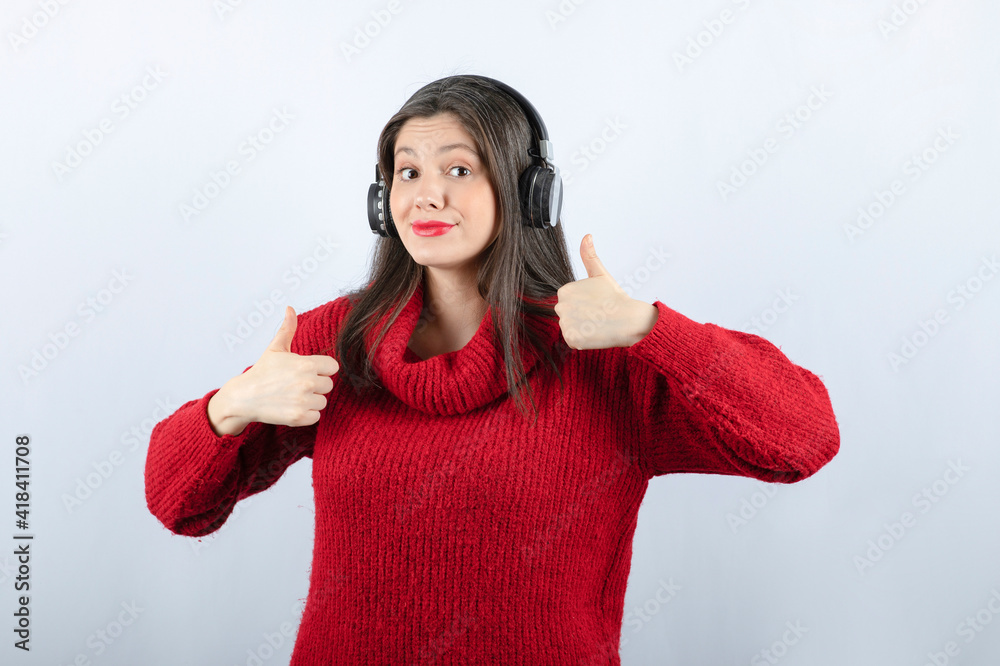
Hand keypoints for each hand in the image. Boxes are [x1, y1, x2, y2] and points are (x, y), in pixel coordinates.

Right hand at [208, 306, 339, 434]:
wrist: (243, 397)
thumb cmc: (262, 372)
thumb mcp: (275, 348)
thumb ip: (288, 328)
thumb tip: (290, 308)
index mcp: (306, 364)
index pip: (332, 366)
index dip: (321, 369)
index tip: (307, 371)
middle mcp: (307, 382)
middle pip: (328, 385)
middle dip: (316, 385)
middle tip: (296, 384)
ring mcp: (303, 401)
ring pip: (322, 401)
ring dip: (311, 400)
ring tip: (293, 396)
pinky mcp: (299, 417)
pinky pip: (316, 416)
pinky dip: (306, 414)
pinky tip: (292, 407)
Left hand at [555, 234, 658, 349]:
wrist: (629, 319)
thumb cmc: (615, 298)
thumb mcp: (600, 274)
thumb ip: (589, 256)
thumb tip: (587, 236)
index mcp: (564, 291)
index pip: (568, 302)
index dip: (583, 305)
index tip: (595, 304)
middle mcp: (560, 306)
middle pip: (567, 315)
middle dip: (581, 316)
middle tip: (598, 314)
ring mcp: (565, 323)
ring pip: (570, 328)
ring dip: (582, 328)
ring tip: (597, 323)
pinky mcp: (571, 339)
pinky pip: (573, 341)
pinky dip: (583, 340)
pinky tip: (595, 333)